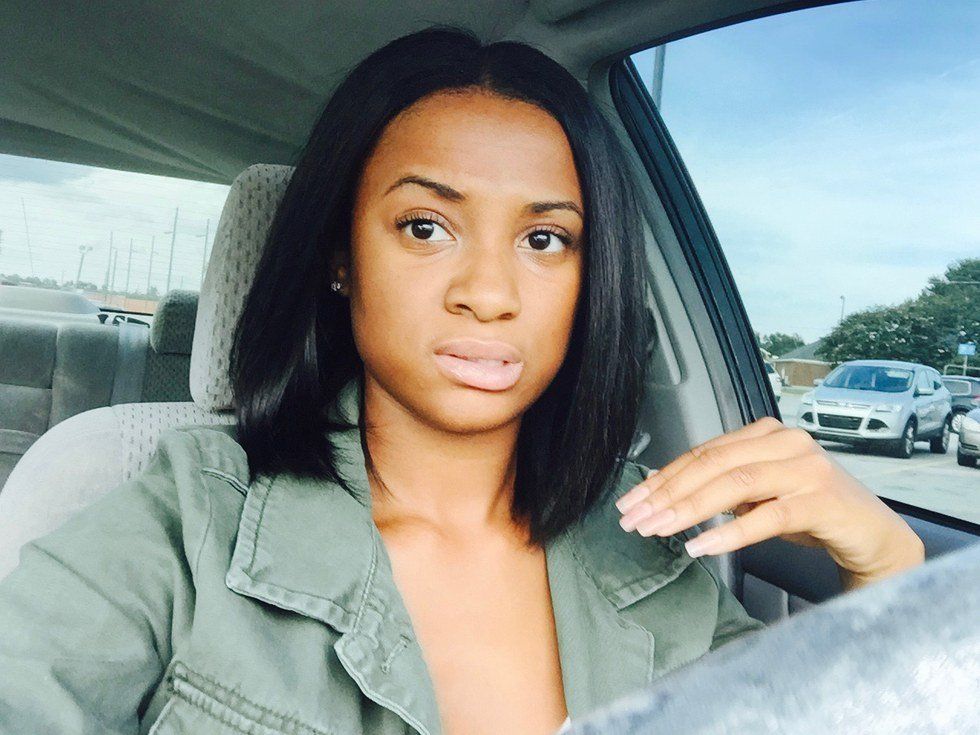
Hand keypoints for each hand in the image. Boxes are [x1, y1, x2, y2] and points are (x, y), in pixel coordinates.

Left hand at [615, 417, 924, 588]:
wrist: (875, 535)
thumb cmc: (813, 512)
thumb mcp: (759, 495)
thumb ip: (719, 488)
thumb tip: (661, 490)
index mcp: (765, 434)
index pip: (702, 453)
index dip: (663, 477)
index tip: (633, 501)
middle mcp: (785, 443)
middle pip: (712, 465)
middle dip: (667, 494)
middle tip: (636, 519)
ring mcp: (806, 468)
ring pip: (734, 483)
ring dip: (690, 509)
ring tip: (660, 529)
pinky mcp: (822, 499)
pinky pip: (768, 515)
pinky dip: (730, 532)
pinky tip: (703, 544)